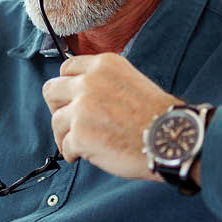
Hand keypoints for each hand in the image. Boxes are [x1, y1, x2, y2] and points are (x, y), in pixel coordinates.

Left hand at [42, 52, 180, 181]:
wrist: (171, 138)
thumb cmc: (156, 116)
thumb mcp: (130, 80)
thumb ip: (102, 82)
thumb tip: (78, 94)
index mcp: (103, 65)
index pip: (66, 69)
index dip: (66, 87)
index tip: (71, 100)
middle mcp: (89, 82)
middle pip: (50, 90)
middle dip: (58, 108)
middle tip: (69, 122)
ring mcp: (82, 108)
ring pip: (56, 121)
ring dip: (65, 135)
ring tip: (81, 145)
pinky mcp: (80, 134)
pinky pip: (64, 146)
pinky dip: (73, 153)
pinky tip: (86, 156)